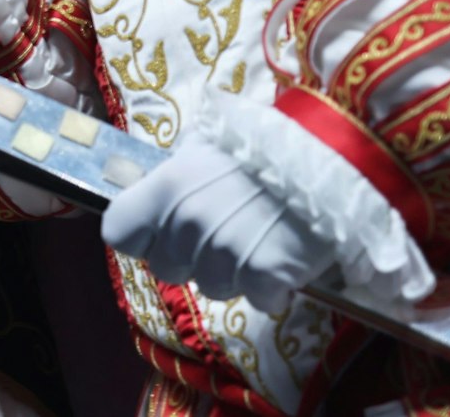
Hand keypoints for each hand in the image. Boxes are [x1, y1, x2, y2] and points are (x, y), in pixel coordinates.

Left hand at [102, 142, 331, 314]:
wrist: (330, 159)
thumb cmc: (263, 151)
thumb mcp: (204, 151)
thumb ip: (172, 182)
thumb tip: (151, 202)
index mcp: (165, 187)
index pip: (119, 232)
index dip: (139, 239)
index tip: (158, 237)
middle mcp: (187, 221)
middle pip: (166, 268)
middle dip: (190, 259)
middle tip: (224, 235)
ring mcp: (225, 250)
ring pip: (211, 287)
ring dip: (233, 274)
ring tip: (258, 241)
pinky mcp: (265, 274)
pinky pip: (257, 298)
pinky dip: (271, 289)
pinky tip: (283, 259)